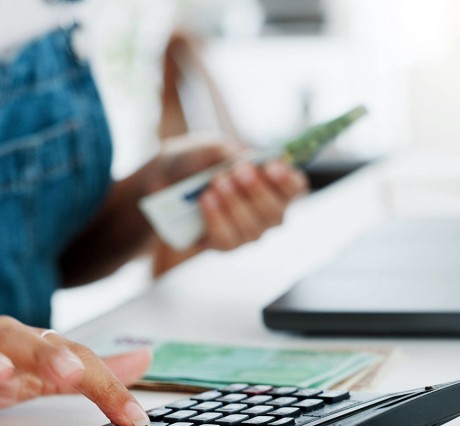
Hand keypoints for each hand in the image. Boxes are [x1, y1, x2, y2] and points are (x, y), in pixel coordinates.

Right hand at [0, 317, 152, 425]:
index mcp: (15, 343)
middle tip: (72, 371)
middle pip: (13, 338)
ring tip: (0, 374)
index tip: (132, 415)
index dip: (103, 384)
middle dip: (45, 352)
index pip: (68, 356)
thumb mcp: (28, 369)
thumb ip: (83, 369)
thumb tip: (143, 360)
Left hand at [144, 137, 308, 275]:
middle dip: (258, 192)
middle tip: (239, 171)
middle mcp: (267, 212)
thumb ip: (228, 152)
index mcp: (273, 183)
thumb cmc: (197, 161)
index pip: (295, 187)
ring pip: (253, 229)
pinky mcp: (225, 244)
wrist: (163, 180)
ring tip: (217, 183)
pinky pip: (227, 239)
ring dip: (235, 204)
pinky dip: (216, 218)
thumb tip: (240, 165)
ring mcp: (248, 231)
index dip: (287, 181)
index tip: (271, 167)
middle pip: (276, 212)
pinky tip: (206, 200)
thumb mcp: (209, 146)